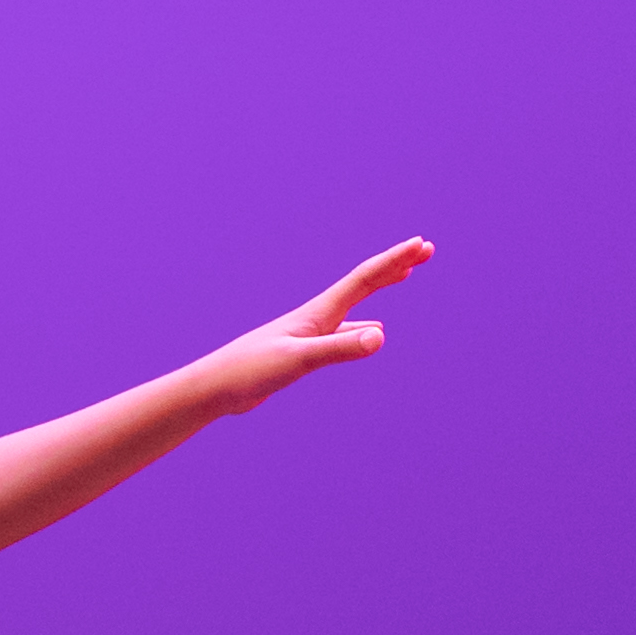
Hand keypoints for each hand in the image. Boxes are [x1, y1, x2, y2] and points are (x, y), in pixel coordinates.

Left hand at [198, 240, 429, 415]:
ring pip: (354, 306)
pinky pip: (341, 333)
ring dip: (379, 289)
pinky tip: (367, 335)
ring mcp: (307, 334)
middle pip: (362, 284)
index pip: (364, 280)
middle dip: (395, 265)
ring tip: (400, 276)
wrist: (212, 389)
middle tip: (424, 250)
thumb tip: (380, 336)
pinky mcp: (300, 353)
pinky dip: (360, 327)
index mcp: (317, 314)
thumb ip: (338, 349)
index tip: (422, 244)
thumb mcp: (298, 360)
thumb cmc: (248, 372)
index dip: (395, 261)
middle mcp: (315, 318)